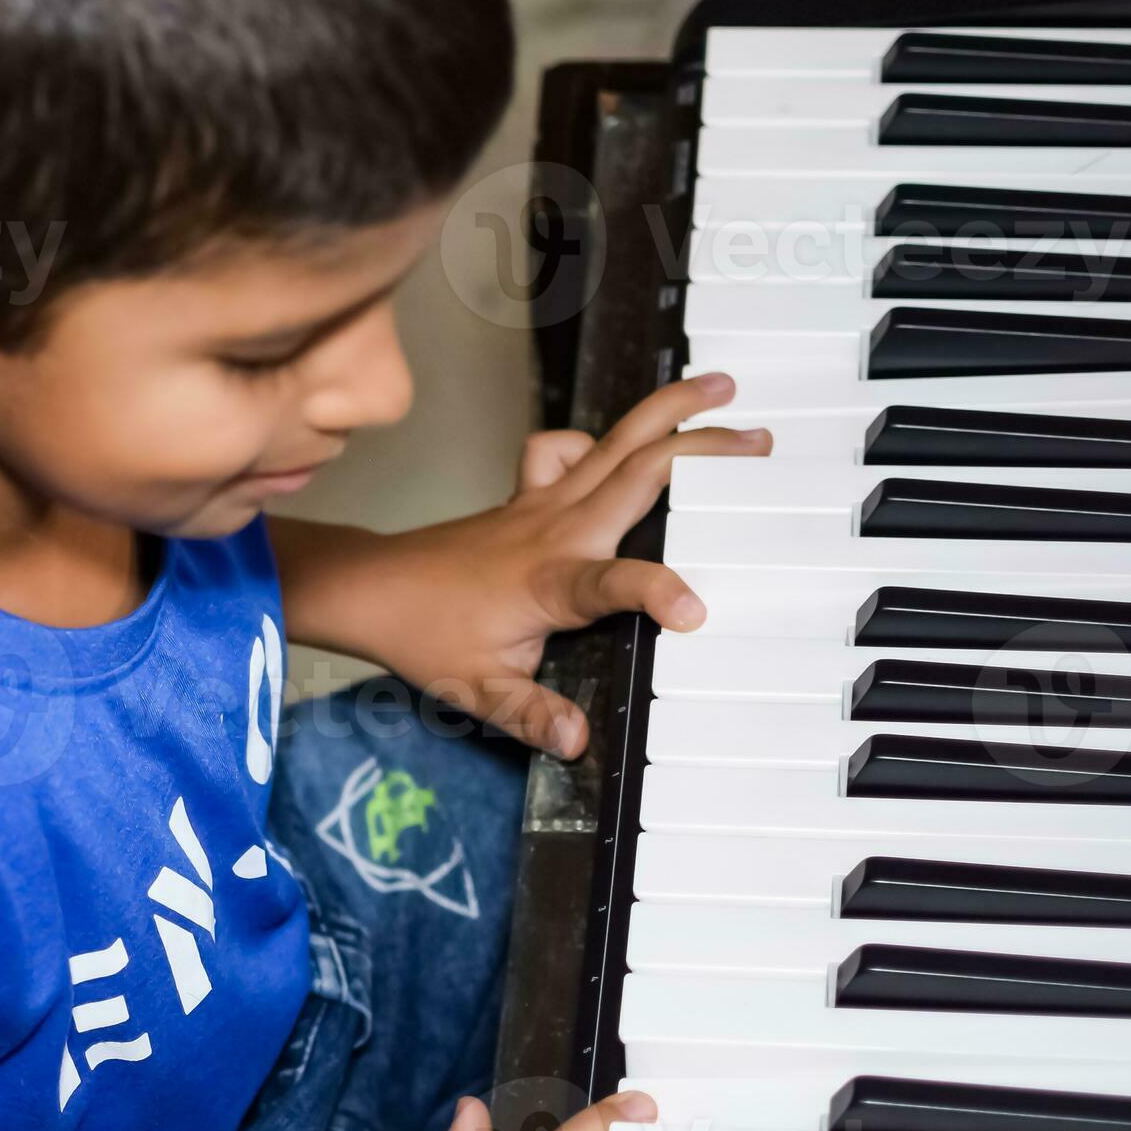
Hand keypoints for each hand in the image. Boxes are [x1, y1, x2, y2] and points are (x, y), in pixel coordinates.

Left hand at [363, 373, 771, 755]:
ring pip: (614, 442)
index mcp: (549, 580)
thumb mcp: (476, 690)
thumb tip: (576, 741)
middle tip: (761, 440)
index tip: (697, 613)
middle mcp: (553, 530)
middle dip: (703, 450)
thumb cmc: (423, 636)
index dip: (658, 593)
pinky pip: (566, 450)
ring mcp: (541, 504)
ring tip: (722, 389)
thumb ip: (531, 715)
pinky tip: (621, 445)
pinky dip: (598, 437)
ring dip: (668, 412)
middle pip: (637, 471)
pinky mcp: (527, 496)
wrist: (370, 589)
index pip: (615, 582)